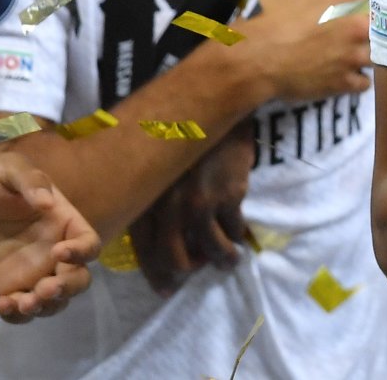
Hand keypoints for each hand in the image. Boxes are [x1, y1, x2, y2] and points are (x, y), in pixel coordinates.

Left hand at [0, 152, 98, 322]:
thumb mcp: (9, 168)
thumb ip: (30, 181)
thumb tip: (48, 203)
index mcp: (64, 223)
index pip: (88, 244)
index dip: (82, 252)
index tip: (59, 252)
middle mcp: (54, 251)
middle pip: (78, 279)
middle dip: (68, 288)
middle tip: (46, 289)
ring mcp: (31, 272)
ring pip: (53, 302)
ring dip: (45, 307)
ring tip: (24, 302)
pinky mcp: (5, 288)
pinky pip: (19, 310)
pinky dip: (16, 314)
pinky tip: (2, 304)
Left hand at [126, 122, 253, 296]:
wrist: (217, 99)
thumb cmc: (182, 126)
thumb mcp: (155, 158)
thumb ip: (148, 190)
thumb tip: (151, 221)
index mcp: (146, 196)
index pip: (144, 247)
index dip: (155, 272)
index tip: (165, 286)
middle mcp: (168, 204)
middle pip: (173, 256)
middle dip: (185, 271)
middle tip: (195, 273)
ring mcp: (199, 201)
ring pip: (209, 249)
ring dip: (220, 260)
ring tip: (227, 261)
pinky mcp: (229, 194)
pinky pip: (233, 230)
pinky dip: (238, 239)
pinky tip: (242, 239)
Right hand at [240, 0, 372, 103]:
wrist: (256, 58)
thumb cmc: (274, 12)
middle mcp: (360, 27)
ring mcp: (355, 57)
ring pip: (382, 55)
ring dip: (376, 51)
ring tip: (372, 48)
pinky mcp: (345, 82)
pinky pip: (365, 81)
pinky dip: (359, 77)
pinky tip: (353, 71)